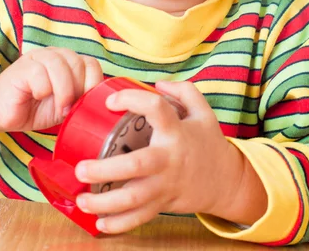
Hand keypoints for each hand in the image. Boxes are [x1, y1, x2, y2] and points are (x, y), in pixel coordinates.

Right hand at [0, 47, 102, 131]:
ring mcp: (38, 57)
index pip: (92, 64)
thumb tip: (100, 100)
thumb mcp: (65, 105)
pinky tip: (37, 96)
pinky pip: (40, 72)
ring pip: (61, 65)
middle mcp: (56, 55)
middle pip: (78, 63)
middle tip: (68, 107)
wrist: (2, 113)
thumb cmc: (35, 108)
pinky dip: (43, 89)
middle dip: (77, 89)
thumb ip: (81, 97)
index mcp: (69, 62)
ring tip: (59, 106)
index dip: (92, 84)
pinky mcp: (23, 65)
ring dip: (63, 90)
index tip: (84, 103)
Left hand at [74, 80, 243, 233]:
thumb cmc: (208, 142)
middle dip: (105, 169)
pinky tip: (99, 223)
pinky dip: (119, 224)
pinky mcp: (164, 203)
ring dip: (105, 202)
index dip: (131, 100)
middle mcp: (169, 158)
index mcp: (177, 131)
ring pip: (133, 198)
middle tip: (81, 167)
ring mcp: (166, 184)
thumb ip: (183, 91)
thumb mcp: (203, 111)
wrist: (227, 181)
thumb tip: (157, 84)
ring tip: (82, 198)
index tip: (110, 102)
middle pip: (136, 165)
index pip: (154, 109)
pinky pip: (140, 218)